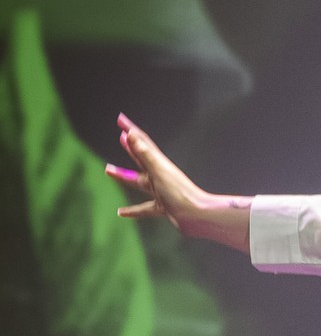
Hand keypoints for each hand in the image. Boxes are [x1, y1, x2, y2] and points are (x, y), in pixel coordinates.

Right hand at [107, 115, 250, 252]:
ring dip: (124, 176)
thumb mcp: (159, 171)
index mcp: (159, 164)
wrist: (198, 216)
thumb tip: (131, 134)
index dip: (131, 130)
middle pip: (141, 158)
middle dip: (130, 147)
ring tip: (108, 170)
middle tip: (119, 136)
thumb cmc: (180, 193)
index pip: (142, 142)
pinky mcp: (162, 207)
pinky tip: (121, 212)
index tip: (120, 120)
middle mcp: (159, 175)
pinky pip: (144, 208)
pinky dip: (133, 210)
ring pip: (138, 182)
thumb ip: (144, 153)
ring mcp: (161, 191)